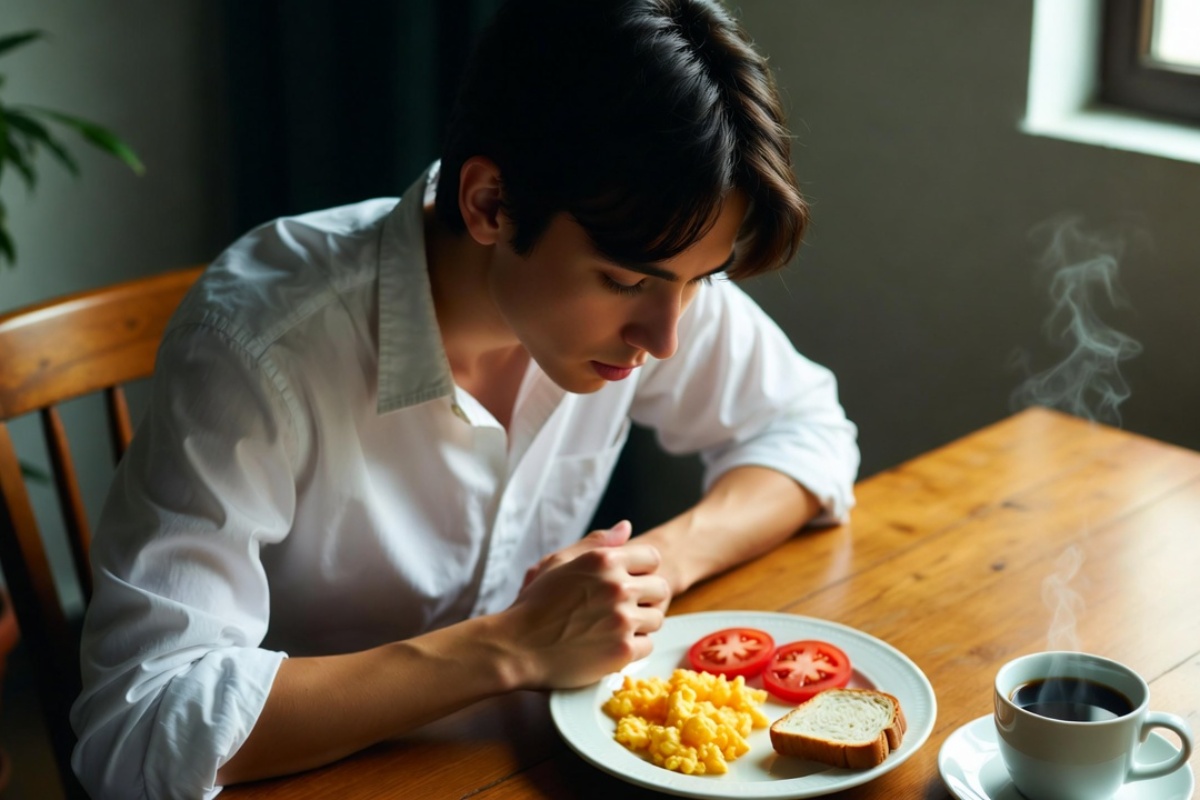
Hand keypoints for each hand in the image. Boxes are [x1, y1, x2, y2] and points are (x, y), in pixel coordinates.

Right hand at [501, 521, 670, 688]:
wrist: (516, 646)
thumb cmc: (535, 604)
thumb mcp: (559, 562)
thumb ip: (596, 542)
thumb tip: (627, 527)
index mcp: (604, 560)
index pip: (652, 558)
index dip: (641, 571)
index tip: (627, 584)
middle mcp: (618, 586)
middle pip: (660, 589)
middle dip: (644, 599)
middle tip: (620, 609)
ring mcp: (622, 619)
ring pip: (656, 619)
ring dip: (640, 625)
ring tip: (612, 628)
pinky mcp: (622, 650)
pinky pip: (647, 646)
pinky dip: (632, 649)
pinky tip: (608, 646)